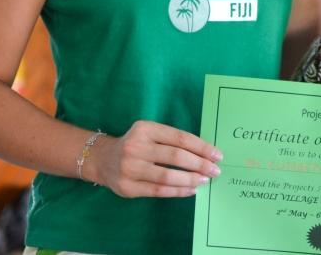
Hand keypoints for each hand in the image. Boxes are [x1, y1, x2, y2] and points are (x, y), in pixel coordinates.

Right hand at [90, 120, 222, 197]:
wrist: (103, 160)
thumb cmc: (136, 145)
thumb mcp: (149, 134)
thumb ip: (172, 140)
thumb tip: (205, 153)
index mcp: (145, 129)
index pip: (179, 138)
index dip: (201, 147)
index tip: (217, 155)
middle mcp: (136, 146)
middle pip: (175, 156)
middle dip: (200, 164)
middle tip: (215, 170)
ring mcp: (130, 167)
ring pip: (167, 176)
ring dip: (190, 179)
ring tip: (204, 180)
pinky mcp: (127, 187)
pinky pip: (159, 190)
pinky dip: (178, 191)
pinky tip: (191, 190)